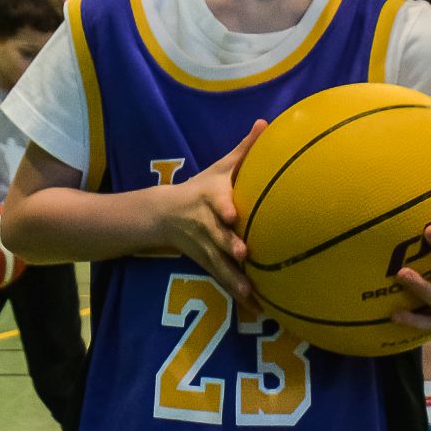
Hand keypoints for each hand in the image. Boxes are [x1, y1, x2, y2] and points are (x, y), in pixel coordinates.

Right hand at [156, 121, 264, 305]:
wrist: (163, 214)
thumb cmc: (200, 189)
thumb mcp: (219, 168)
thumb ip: (244, 150)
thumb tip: (266, 123)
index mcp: (210, 198)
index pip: (216, 201)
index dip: (222, 207)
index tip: (231, 214)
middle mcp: (205, 223)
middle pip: (217, 236)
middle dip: (229, 245)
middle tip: (244, 254)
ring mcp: (204, 246)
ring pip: (219, 262)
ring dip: (233, 278)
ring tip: (250, 294)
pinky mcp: (206, 262)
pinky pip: (222, 278)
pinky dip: (237, 293)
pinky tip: (255, 308)